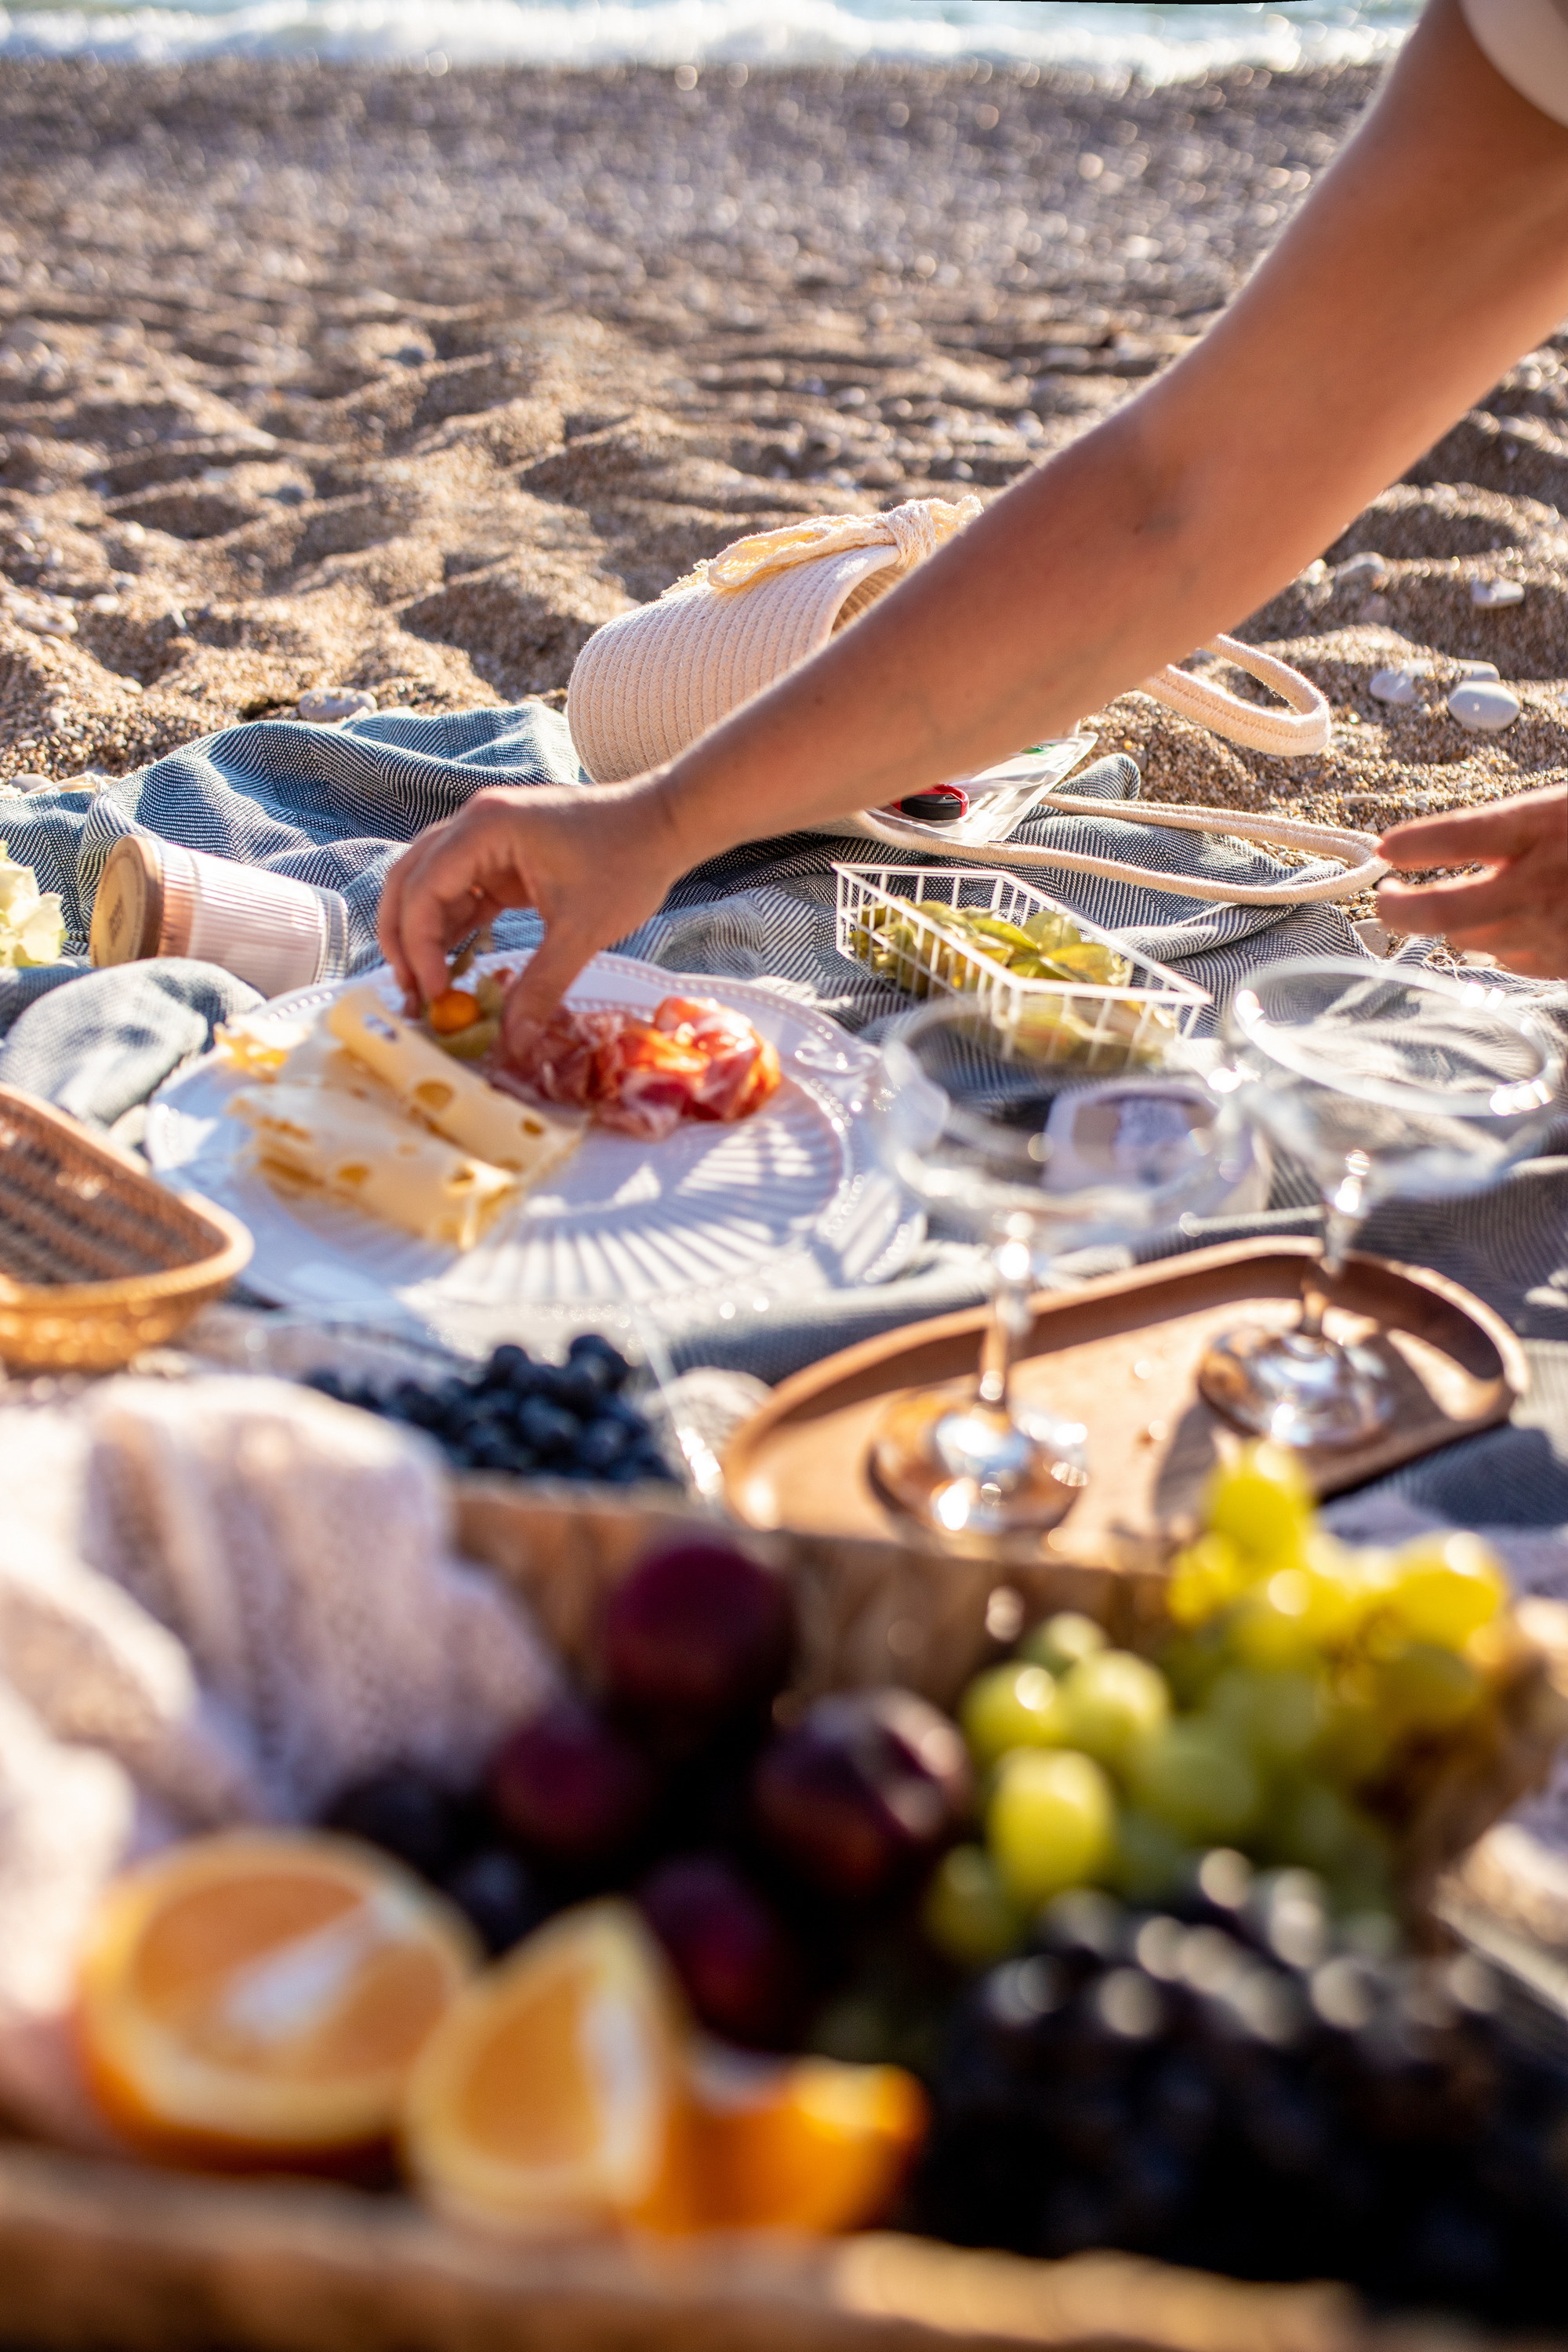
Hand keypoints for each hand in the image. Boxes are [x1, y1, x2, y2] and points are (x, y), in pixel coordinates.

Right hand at [376, 777, 686, 1044]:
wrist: (666, 826)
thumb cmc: (628, 862)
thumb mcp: (582, 931)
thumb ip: (541, 986)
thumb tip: (512, 1043)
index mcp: (486, 828)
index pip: (424, 888)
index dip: (418, 946)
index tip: (434, 994)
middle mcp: (475, 824)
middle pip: (410, 880)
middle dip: (404, 938)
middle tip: (411, 994)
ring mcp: (487, 839)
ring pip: (430, 886)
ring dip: (426, 935)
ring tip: (431, 989)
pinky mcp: (503, 857)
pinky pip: (463, 892)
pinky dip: (455, 929)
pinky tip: (457, 968)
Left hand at [1375, 785, 1567, 976]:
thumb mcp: (1561, 809)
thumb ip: (1510, 827)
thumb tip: (1446, 842)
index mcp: (1542, 827)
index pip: (1458, 835)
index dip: (1412, 844)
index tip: (1385, 849)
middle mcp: (1536, 885)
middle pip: (1441, 910)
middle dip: (1397, 909)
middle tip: (1384, 898)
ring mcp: (1546, 930)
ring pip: (1466, 939)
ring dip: (1456, 922)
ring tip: (1469, 902)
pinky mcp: (1558, 965)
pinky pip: (1504, 960)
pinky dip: (1497, 941)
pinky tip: (1513, 921)